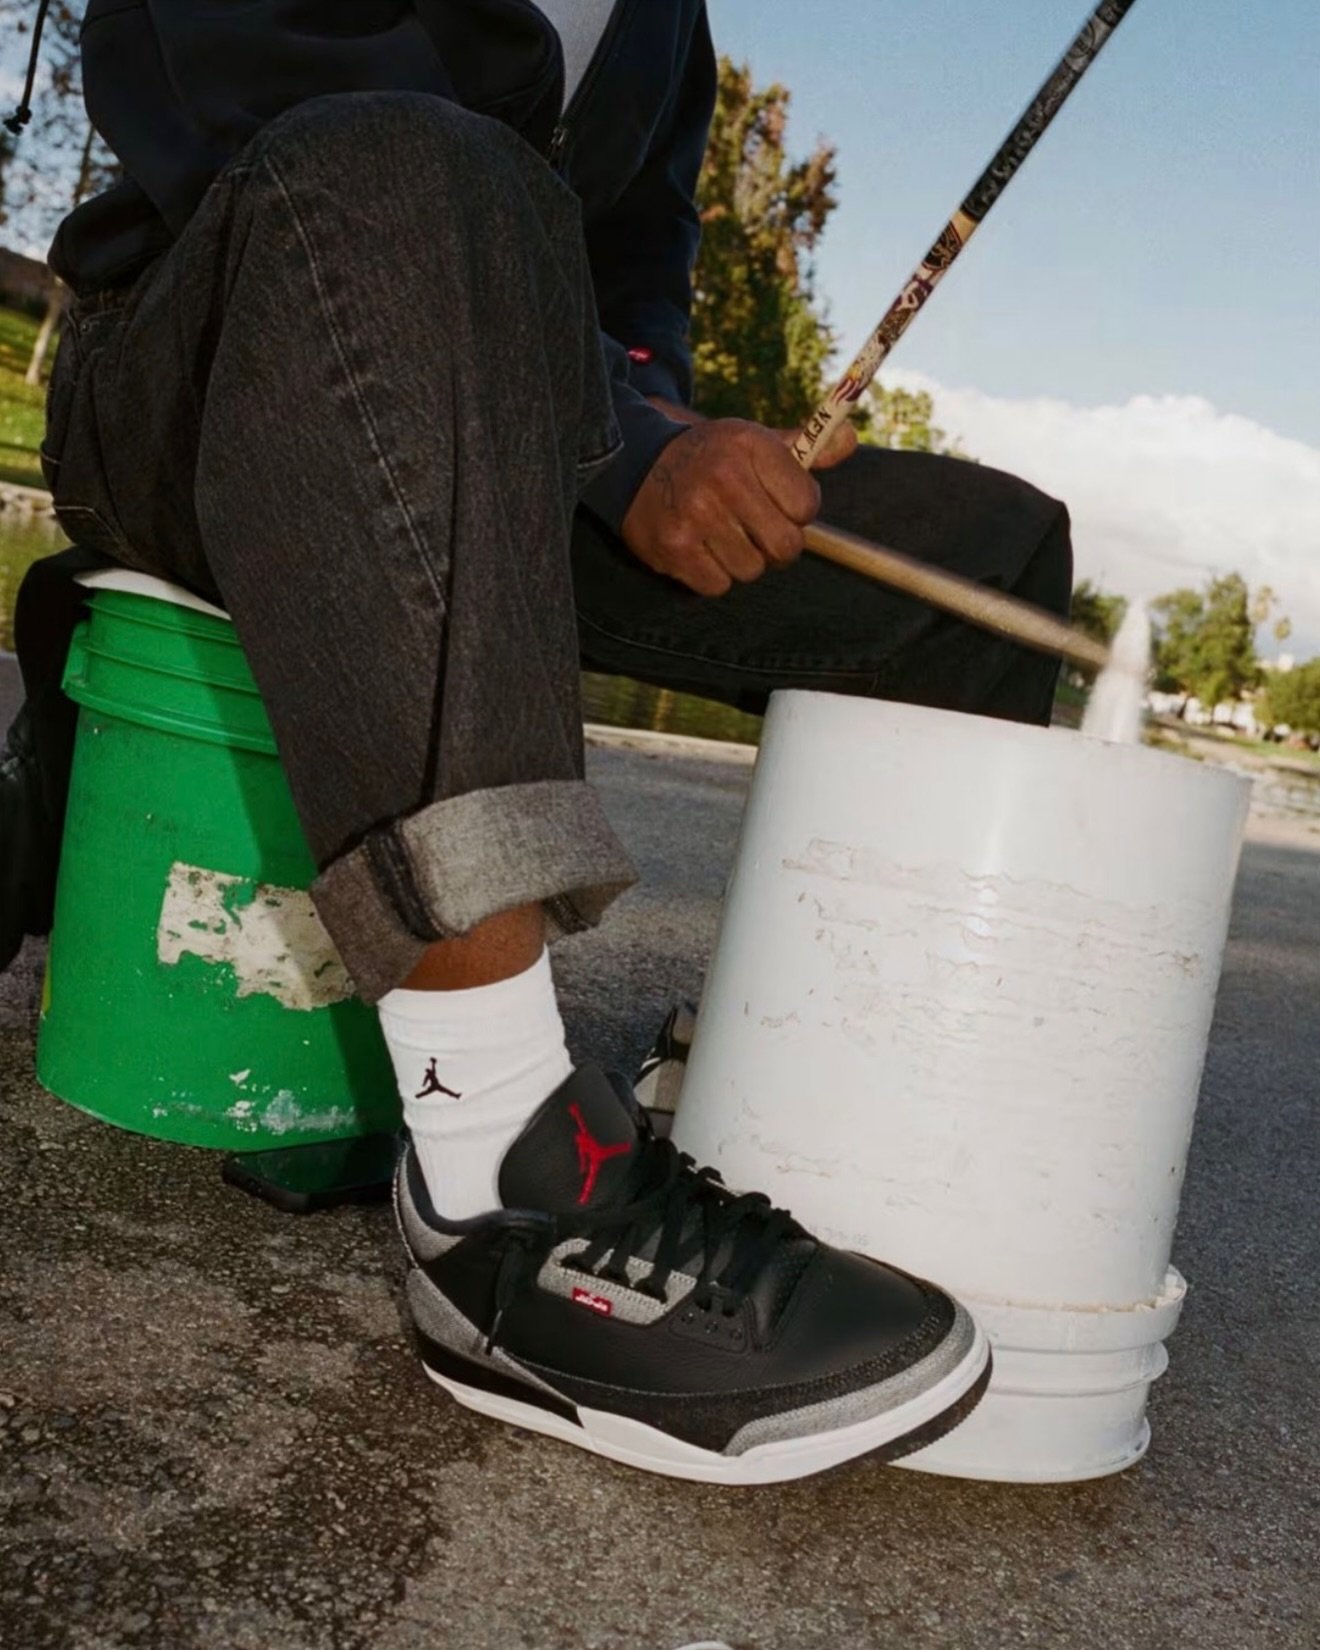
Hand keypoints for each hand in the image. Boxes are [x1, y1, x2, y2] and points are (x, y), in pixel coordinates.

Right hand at [623, 413, 858, 596]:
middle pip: (785, 546)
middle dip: (777, 546)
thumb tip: (849, 439)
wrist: (637, 465)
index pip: (806, 506)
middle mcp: (724, 477)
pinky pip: (718, 586)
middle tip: (757, 531)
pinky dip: (714, 575)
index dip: (798, 513)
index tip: (779, 506)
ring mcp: (696, 515)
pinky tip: (700, 549)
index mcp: (750, 446)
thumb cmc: (711, 458)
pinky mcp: (673, 548)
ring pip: (752, 570)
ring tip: (723, 536)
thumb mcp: (754, 441)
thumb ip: (806, 446)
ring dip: (743, 561)